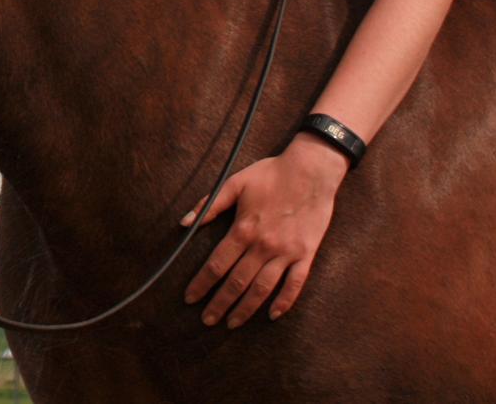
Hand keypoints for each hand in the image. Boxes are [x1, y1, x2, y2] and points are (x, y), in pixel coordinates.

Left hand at [181, 134, 347, 326]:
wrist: (310, 170)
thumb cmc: (271, 174)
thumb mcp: (235, 182)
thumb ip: (210, 204)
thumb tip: (185, 222)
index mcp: (243, 228)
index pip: (217, 264)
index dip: (202, 283)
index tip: (190, 298)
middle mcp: (263, 245)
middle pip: (237, 282)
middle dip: (219, 303)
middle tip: (206, 321)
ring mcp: (286, 252)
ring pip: (262, 289)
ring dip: (245, 309)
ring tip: (232, 324)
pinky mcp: (306, 254)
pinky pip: (295, 284)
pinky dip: (284, 302)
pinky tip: (272, 315)